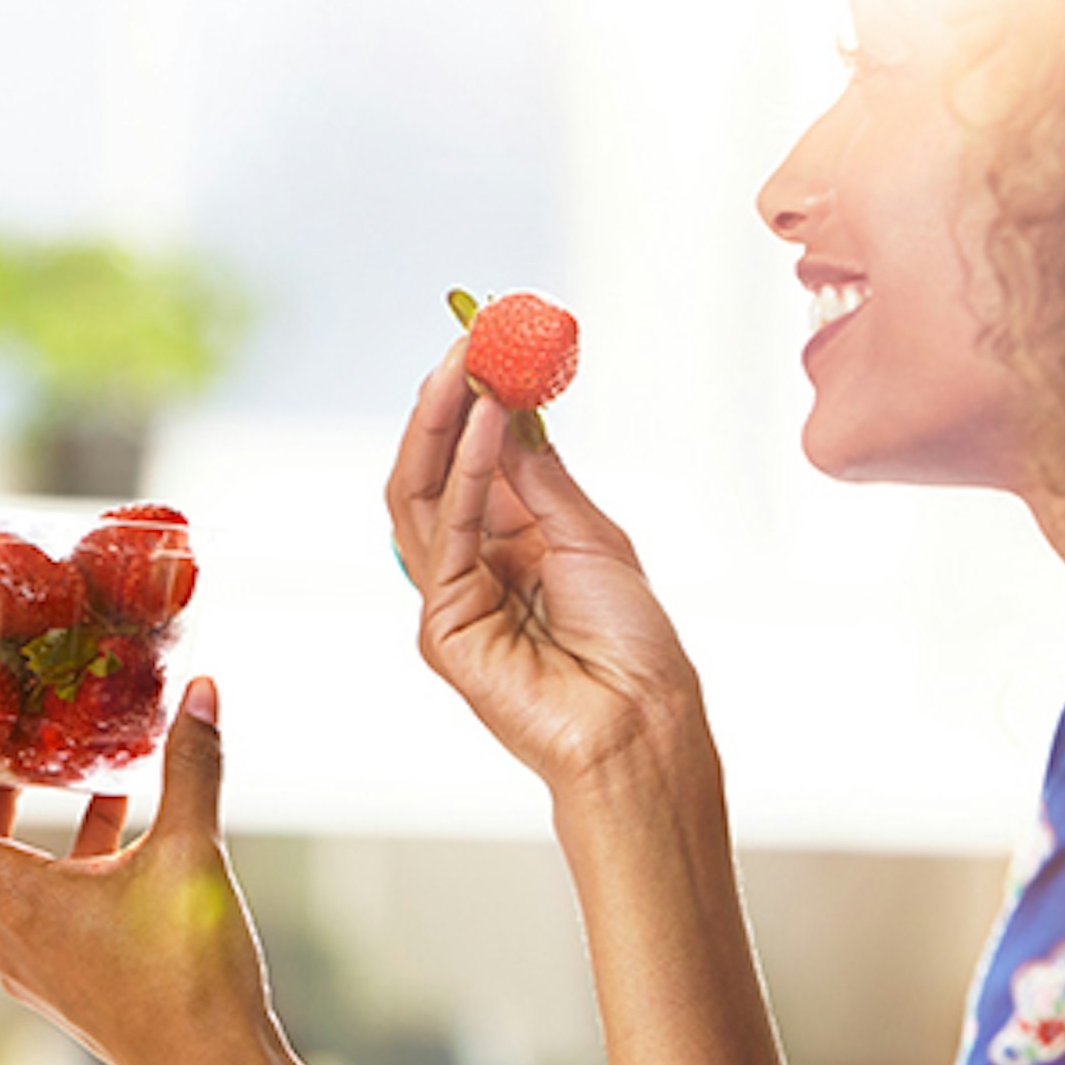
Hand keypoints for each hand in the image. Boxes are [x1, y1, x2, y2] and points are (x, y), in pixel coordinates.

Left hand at [0, 678, 290, 1064]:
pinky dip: (53, 843)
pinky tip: (117, 812)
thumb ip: (194, 766)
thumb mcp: (194, 854)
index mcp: (10, 900)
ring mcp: (28, 956)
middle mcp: (0, 932)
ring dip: (2, 807)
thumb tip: (202, 691)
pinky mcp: (62, 969)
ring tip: (45, 753)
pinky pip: (32, 893)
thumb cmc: (190, 976)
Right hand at [386, 343, 706, 799]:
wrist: (644, 723)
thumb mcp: (590, 536)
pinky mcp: (443, 625)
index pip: (472, 463)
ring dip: (440, 423)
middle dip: (443, 404)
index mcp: (509, 547)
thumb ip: (539, 477)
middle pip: (433, 473)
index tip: (487, 344)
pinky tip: (483, 420)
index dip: (473, 404)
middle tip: (464, 342)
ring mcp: (451, 597)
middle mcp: (472, 567)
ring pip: (421, 495)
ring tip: (463, 362)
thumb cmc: (631, 641)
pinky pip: (446, 532)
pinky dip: (463, 470)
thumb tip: (504, 406)